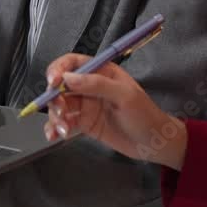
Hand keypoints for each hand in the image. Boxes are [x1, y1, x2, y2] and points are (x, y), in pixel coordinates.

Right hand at [43, 54, 187, 169]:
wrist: (154, 143)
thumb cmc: (145, 115)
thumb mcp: (124, 96)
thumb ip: (97, 85)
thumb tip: (68, 78)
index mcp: (102, 72)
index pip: (73, 63)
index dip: (58, 69)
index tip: (52, 82)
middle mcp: (91, 86)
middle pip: (61, 85)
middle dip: (54, 97)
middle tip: (59, 111)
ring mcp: (86, 105)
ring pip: (60, 105)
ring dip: (55, 116)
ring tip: (62, 130)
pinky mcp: (84, 123)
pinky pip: (64, 121)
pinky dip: (55, 127)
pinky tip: (55, 135)